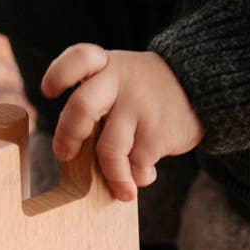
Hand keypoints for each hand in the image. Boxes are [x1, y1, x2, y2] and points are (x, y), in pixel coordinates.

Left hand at [40, 44, 205, 203]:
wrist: (200, 86)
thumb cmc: (144, 89)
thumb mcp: (120, 77)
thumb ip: (96, 101)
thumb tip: (76, 151)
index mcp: (106, 64)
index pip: (78, 59)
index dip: (58, 75)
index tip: (48, 92)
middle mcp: (120, 82)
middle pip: (82, 108)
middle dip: (68, 136)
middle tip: (65, 154)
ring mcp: (139, 106)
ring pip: (109, 150)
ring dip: (112, 176)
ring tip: (121, 190)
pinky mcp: (157, 132)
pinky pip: (136, 165)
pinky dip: (138, 176)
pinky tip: (144, 172)